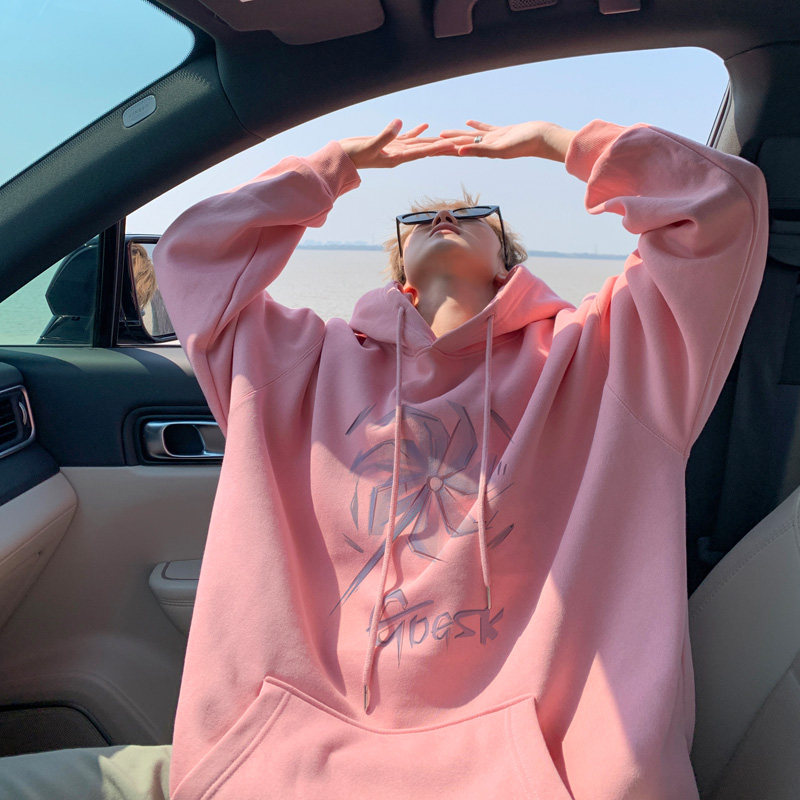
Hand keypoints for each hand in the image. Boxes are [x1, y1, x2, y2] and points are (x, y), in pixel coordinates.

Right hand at [339, 119, 456, 168]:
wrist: (342, 159)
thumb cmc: (353, 155)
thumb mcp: (370, 146)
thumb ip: (385, 135)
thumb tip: (400, 122)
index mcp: (398, 158)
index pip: (423, 152)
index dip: (439, 147)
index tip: (453, 146)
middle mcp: (400, 155)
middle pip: (427, 149)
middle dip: (443, 147)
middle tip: (460, 144)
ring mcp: (396, 149)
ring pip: (420, 143)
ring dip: (435, 139)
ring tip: (451, 136)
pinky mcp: (389, 143)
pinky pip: (407, 137)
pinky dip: (417, 131)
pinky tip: (427, 126)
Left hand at [439, 120, 576, 162]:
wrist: (543, 138)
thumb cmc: (524, 145)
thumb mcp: (499, 148)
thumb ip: (479, 150)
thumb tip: (459, 152)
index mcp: (481, 151)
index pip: (455, 150)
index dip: (441, 150)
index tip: (425, 151)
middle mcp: (484, 147)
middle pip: (458, 145)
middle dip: (443, 145)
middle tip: (428, 144)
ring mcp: (492, 140)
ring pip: (469, 137)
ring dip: (455, 135)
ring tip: (441, 133)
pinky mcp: (501, 132)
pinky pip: (484, 129)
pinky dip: (475, 126)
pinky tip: (467, 122)